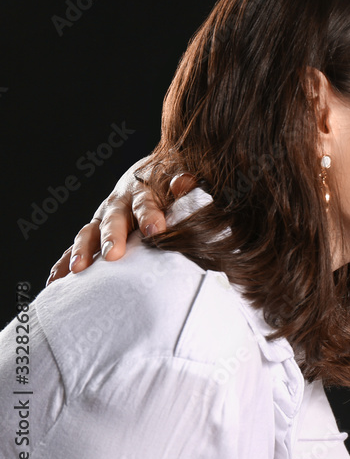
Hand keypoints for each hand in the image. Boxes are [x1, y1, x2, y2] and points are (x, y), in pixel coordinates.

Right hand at [47, 159, 196, 283]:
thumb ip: (183, 185)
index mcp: (142, 192)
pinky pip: (75, 249)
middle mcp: (118, 204)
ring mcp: (102, 219)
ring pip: (89, 233)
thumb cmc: (167, 186)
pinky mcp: (92, 234)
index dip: (150, 216)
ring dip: (82, 251)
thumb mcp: (177, 182)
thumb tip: (184, 182)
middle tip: (113, 254)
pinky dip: (64, 263)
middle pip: (113, 220)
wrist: (148, 176)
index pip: (146, 203)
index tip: (156, 231)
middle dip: (112, 237)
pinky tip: (55, 282)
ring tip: (78, 270)